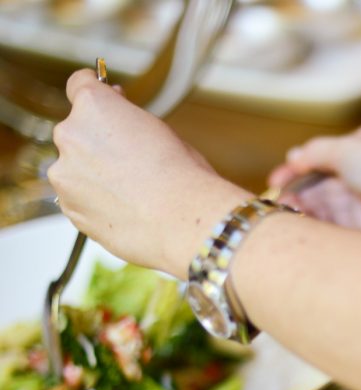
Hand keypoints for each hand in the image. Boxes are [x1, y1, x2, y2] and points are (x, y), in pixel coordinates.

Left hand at [49, 69, 246, 277]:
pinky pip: (77, 200)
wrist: (183, 223)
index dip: (97, 96)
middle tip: (129, 161)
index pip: (79, 85)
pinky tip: (123, 211)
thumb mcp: (159, 130)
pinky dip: (94, 204)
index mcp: (94, 105)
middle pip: (76, 132)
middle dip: (97, 143)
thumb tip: (122, 128)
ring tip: (129, 193)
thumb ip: (129, 123)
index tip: (106, 104)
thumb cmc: (182, 177)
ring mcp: (65, 175)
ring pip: (73, 170)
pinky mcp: (70, 210)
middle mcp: (71, 135)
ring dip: (93, 176)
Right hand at [267, 123, 360, 233]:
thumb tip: (294, 156)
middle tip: (277, 201)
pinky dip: (317, 224)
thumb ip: (316, 152)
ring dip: (303, 208)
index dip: (296, 169)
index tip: (274, 181)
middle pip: (320, 185)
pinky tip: (301, 224)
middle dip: (297, 192)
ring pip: (324, 206)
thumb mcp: (346, 148)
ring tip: (285, 212)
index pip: (321, 157)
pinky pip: (334, 226)